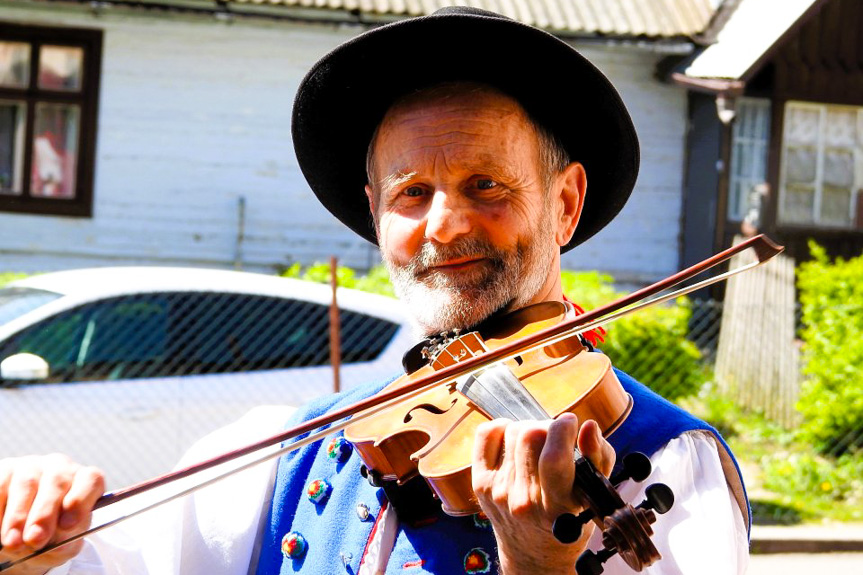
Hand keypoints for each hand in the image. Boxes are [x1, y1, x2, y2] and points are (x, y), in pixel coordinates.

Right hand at [0, 455, 103, 574]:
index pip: (91, 480)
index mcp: (84, 480)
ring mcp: (31, 466)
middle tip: (35, 539)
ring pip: (26, 484)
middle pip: (57, 482)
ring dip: (18, 516)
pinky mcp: (6, 470)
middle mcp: (60, 467)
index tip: (68, 525)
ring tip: (13, 542)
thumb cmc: (52, 534)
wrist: (24, 531)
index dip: (80, 500)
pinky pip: (1, 487)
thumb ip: (66, 541)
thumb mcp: (64, 541)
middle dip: (44, 514)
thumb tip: (59, 544)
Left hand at [472, 413, 614, 573]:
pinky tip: (515, 439)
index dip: (563, 430)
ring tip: (539, 444)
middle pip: (530, 436)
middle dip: (549, 427)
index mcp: (557, 508)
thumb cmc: (569, 523)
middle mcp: (523, 501)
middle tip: (557, 437)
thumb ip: (599, 459)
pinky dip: (502, 428)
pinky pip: (486, 434)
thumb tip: (589, 427)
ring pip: (512, 432)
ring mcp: (498, 492)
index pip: (554, 458)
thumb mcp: (593, 498)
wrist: (533, 554)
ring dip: (529, 429)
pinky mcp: (481, 483)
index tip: (572, 423)